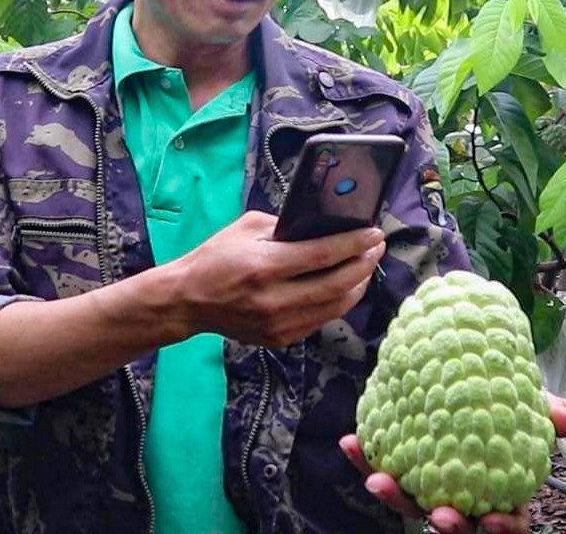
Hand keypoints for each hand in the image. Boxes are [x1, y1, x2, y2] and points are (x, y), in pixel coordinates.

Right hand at [170, 210, 384, 346]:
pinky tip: (344, 286)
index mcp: (264, 266)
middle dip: (364, 264)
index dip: (355, 243)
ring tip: (366, 266)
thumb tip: (322, 227)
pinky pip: (321, 319)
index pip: (324, 255)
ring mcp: (278, 323)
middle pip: (337, 284)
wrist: (188, 300)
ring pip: (335, 307)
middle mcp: (273, 299)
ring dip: (358, 285)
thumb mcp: (246, 228)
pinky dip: (338, 301)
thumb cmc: (215, 257)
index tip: (374, 233)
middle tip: (377, 248)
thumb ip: (285, 226)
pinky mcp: (280, 338)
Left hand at [338, 394, 565, 533]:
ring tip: (378, 480)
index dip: (502, 527)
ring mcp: (427, 481)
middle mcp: (462, 494)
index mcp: (502, 490)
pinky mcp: (399, 462)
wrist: (462, 376)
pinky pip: (379, 465)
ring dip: (392, 494)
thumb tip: (564, 417)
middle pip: (454, 522)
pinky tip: (350, 441)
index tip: (491, 520)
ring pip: (409, 501)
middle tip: (439, 515)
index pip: (509, 522)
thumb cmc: (503, 401)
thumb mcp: (531, 405)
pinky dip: (363, 457)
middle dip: (445, 524)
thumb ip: (549, 411)